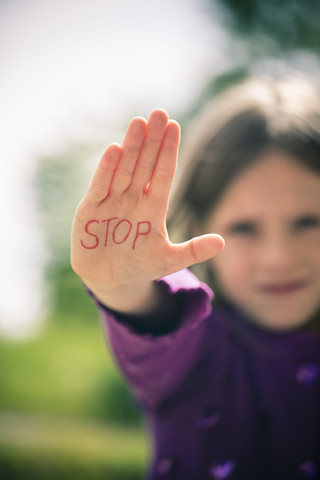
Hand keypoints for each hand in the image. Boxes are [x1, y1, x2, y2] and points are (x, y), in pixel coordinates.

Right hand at [71, 109, 223, 290]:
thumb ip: (193, 251)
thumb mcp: (169, 261)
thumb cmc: (140, 266)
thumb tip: (223, 241)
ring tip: (139, 123)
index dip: (168, 151)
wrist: (110, 280)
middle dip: (152, 140)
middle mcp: (133, 198)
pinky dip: (106, 170)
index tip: (175, 126)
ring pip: (123, 169)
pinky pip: (100, 187)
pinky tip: (114, 150)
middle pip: (144, 164)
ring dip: (131, 147)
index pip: (163, 173)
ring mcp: (111, 201)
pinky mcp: (90, 210)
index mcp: (153, 206)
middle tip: (159, 113)